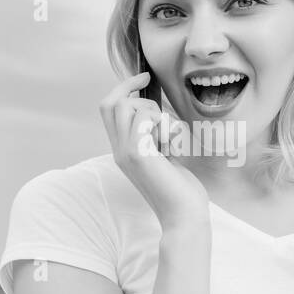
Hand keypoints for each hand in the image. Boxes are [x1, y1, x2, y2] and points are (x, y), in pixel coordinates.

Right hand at [100, 72, 207, 229]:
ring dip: (153, 111)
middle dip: (135, 93)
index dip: (124, 87)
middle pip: (110, 102)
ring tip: (168, 136)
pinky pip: (144, 118)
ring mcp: (125, 153)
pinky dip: (163, 123)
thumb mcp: (165, 155)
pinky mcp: (139, 155)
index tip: (144, 77)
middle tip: (157, 104)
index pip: (108, 108)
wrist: (184, 216)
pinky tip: (173, 144)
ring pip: (129, 106)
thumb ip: (156, 135)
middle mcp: (118, 150)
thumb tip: (156, 108)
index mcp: (122, 149)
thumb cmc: (181, 189)